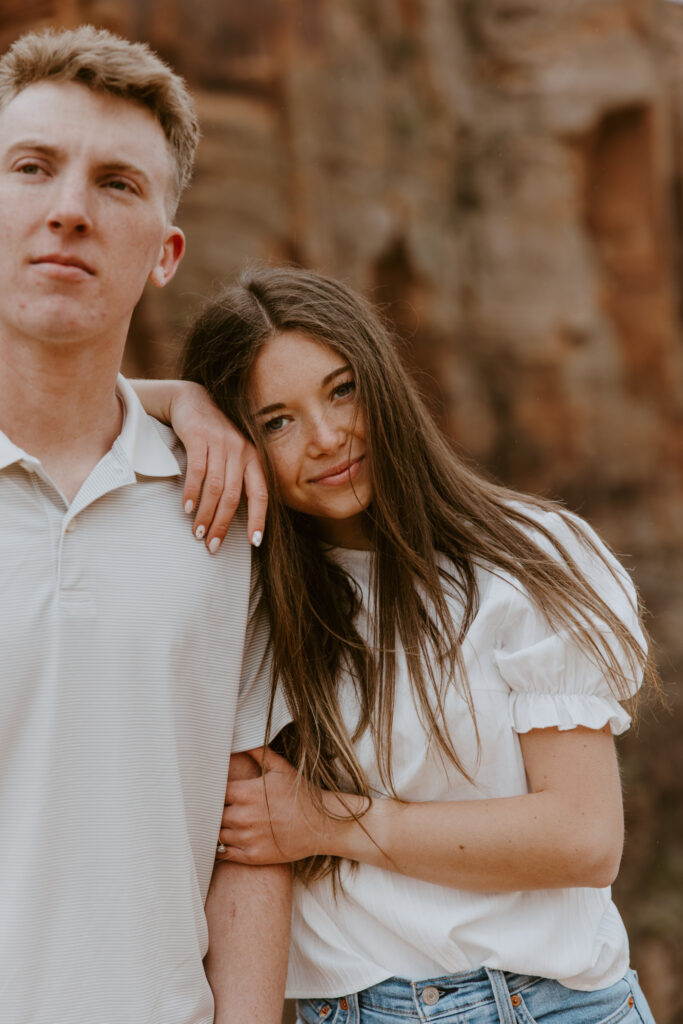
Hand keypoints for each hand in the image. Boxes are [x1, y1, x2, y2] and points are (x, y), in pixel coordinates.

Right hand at [169, 382, 267, 551]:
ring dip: (205, 514)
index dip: (259, 519)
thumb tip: (232, 515)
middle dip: (222, 524)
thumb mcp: (231, 454)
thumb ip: (236, 478)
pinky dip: (192, 492)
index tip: (254, 542)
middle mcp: (240, 450)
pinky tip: (187, 508)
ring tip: (197, 532)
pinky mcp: (200, 437)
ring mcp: (220, 443)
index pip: (261, 494)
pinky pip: (198, 471)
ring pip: (216, 487)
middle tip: (212, 545)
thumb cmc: (212, 435)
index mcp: (253, 458)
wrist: (191, 401)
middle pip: (234, 496)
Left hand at [217, 748, 329, 864]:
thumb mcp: (280, 768)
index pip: (213, 791)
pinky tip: (229, 838)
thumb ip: (258, 753)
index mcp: (246, 792)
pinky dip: (222, 846)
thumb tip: (241, 740)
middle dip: (214, 809)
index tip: (214, 789)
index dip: (212, 790)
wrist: (322, 826)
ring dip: (218, 827)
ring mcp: (247, 837)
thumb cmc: (301, 795)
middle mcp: (243, 816)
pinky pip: (224, 853)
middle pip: (212, 813)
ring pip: (216, 833)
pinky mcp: (251, 856)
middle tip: (216, 806)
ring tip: (225, 821)